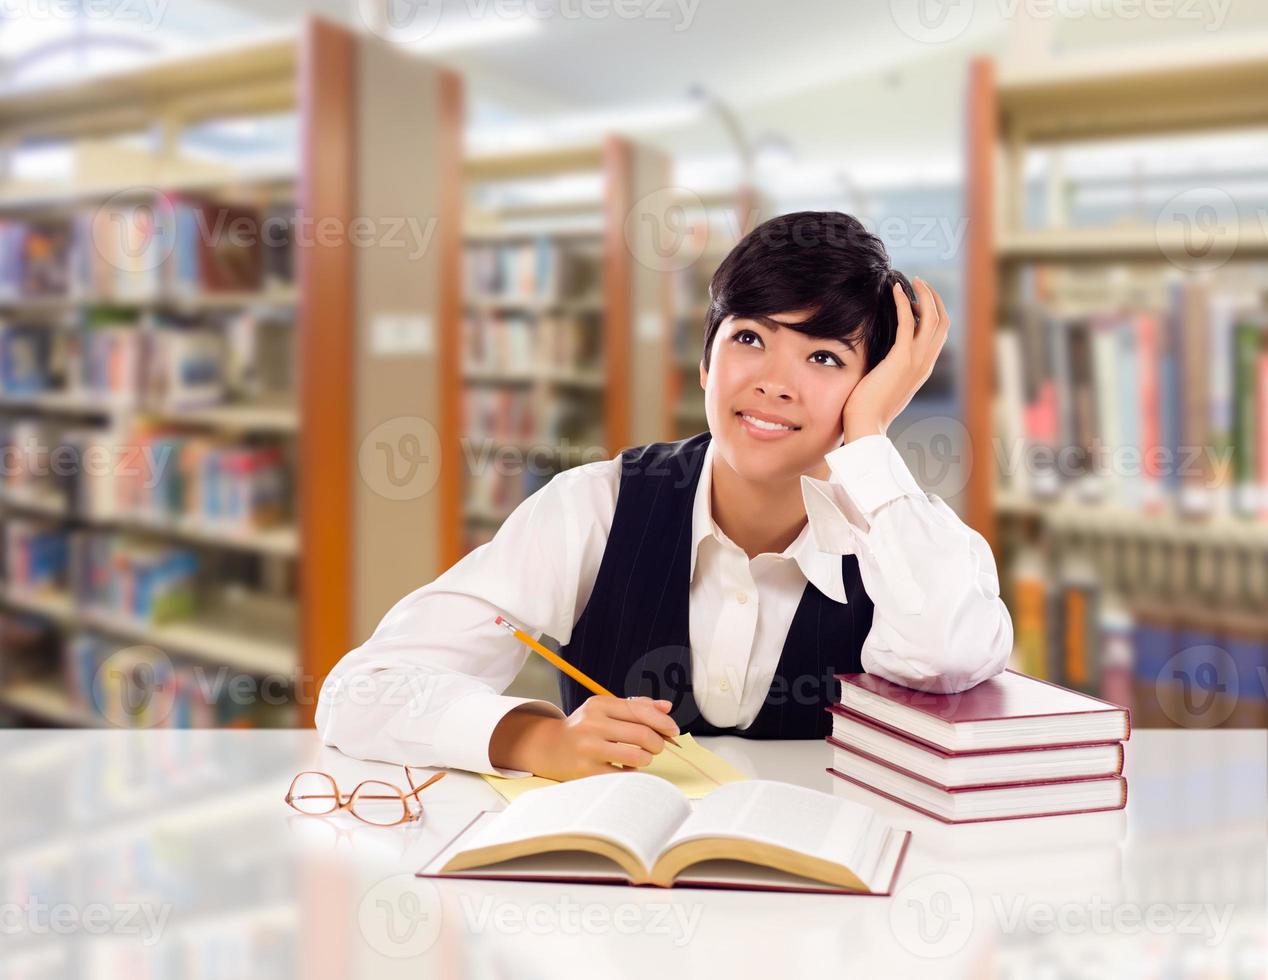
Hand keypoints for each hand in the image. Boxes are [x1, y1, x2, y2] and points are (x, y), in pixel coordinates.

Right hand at [489, 695, 679, 780]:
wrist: (550, 747)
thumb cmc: (585, 727)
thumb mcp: (606, 709)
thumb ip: (636, 706)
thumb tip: (666, 706)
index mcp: (599, 704)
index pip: (640, 711)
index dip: (662, 722)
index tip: (673, 730)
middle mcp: (592, 724)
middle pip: (642, 734)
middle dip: (659, 742)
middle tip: (659, 746)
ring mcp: (588, 748)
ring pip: (636, 756)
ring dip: (647, 758)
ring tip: (643, 756)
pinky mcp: (586, 770)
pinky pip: (623, 775)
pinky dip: (632, 772)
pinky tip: (627, 768)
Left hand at [841, 276, 948, 441]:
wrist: (867, 426)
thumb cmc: (869, 410)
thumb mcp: (887, 386)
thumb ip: (891, 371)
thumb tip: (881, 361)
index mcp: (923, 369)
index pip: (939, 334)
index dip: (933, 313)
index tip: (919, 300)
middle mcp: (926, 363)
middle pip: (943, 321)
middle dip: (934, 298)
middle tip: (920, 283)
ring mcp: (917, 360)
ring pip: (933, 317)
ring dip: (924, 295)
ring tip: (912, 281)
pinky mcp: (901, 357)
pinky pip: (908, 321)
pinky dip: (904, 302)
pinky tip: (895, 290)